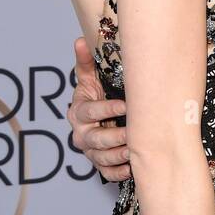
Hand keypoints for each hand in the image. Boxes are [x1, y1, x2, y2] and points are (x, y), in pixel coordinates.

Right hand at [67, 35, 130, 181]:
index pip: (90, 112)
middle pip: (95, 139)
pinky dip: (118, 173)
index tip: (125, 106)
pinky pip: (106, 174)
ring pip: (101, 158)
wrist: (96, 118)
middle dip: (114, 137)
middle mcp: (82, 134)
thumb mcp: (90, 79)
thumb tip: (80, 40)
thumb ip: (86, 62)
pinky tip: (132, 168)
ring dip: (118, 156)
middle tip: (133, 135)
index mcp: (78, 113)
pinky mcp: (99, 165)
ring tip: (135, 151)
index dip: (106, 109)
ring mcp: (90, 152)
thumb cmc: (96, 95)